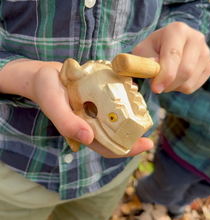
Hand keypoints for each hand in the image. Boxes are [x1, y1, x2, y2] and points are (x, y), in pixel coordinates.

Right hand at [0, 59, 153, 157]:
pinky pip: (112, 106)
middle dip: (133, 135)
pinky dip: (123, 104)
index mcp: (82, 132)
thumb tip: (89, 139)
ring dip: (130, 119)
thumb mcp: (54, 104)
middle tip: (150, 125)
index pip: (107, 147)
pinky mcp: (95, 101)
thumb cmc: (46, 89)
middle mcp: (90, 125)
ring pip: (116, 122)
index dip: (127, 150)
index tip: (147, 143)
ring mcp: (94, 113)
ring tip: (144, 112)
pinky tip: (132, 97)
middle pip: (116, 136)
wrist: (43, 74)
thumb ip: (66, 122)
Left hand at [132, 22, 209, 93]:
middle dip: (167, 84)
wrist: (166, 46)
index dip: (165, 75)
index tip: (156, 88)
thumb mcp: (143, 51)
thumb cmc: (152, 49)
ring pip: (188, 82)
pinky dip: (179, 88)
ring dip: (172, 87)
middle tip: (156, 84)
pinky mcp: (209, 66)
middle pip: (185, 71)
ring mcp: (205, 52)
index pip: (174, 55)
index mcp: (177, 30)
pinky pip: (192, 87)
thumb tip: (154, 72)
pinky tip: (175, 78)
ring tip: (165, 77)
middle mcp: (196, 38)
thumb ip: (146, 61)